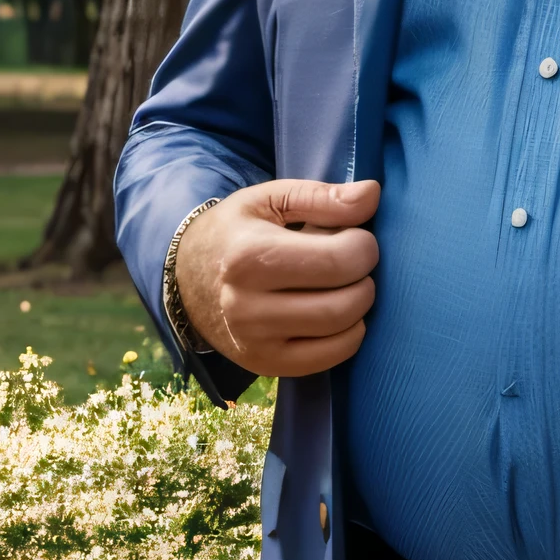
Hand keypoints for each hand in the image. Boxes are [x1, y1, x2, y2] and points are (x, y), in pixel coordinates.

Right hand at [173, 178, 380, 377]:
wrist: (188, 279)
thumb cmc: (238, 232)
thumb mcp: (270, 199)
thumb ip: (322, 196)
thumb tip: (371, 194)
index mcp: (249, 257)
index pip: (339, 261)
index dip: (363, 246)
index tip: (355, 236)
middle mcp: (247, 306)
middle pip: (345, 302)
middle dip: (365, 278)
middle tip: (353, 262)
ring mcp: (255, 342)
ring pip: (342, 333)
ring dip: (359, 306)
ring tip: (343, 285)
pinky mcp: (265, 365)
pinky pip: (330, 359)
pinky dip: (349, 335)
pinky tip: (336, 313)